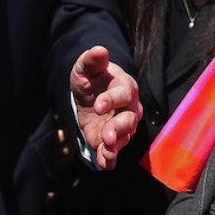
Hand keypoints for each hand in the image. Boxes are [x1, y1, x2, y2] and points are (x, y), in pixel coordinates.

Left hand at [71, 46, 141, 168]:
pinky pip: (115, 151)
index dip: (112, 100)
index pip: (124, 94)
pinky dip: (111, 159)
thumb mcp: (86, 68)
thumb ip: (92, 60)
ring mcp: (123, 126)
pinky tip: (105, 165)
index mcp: (125, 87)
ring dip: (116, 146)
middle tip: (107, 136)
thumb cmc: (91, 79)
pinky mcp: (112, 140)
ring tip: (108, 153)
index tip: (98, 105)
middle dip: (118, 128)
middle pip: (129, 119)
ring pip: (125, 136)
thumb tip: (100, 50)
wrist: (89, 96)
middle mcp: (129, 108)